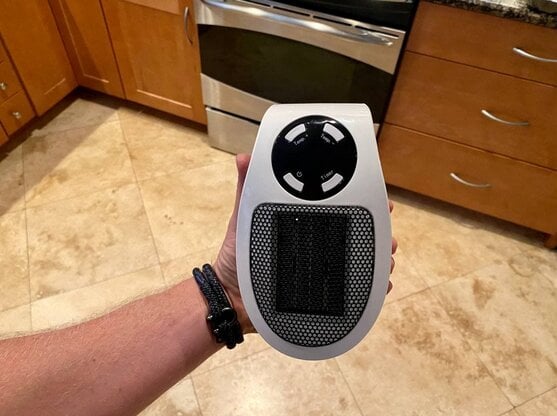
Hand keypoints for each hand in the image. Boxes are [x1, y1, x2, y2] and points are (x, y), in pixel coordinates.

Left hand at [214, 154, 397, 333]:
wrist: (231, 297)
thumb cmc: (237, 256)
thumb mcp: (243, 218)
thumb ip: (245, 188)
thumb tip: (244, 157)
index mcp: (302, 223)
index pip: (338, 208)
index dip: (362, 201)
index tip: (379, 198)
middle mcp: (316, 244)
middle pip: (356, 234)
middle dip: (378, 232)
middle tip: (387, 236)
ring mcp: (321, 269)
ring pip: (359, 260)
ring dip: (378, 258)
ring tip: (386, 260)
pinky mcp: (321, 294)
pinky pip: (352, 290)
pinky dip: (370, 288)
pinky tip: (379, 285)